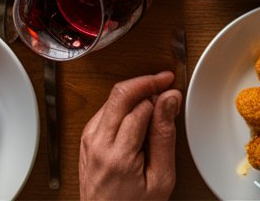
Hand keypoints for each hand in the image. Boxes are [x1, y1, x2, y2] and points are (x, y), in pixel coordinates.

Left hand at [79, 71, 181, 200]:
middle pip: (120, 93)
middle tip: (165, 81)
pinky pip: (105, 110)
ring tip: (155, 104)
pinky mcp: (86, 139)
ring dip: (134, 94)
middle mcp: (98, 143)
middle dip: (145, 82)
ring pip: (112, 99)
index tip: (173, 92)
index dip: (160, 94)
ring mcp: (89, 139)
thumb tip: (169, 100)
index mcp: (118, 155)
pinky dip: (123, 107)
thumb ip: (164, 136)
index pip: (140, 106)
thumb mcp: (161, 178)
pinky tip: (138, 116)